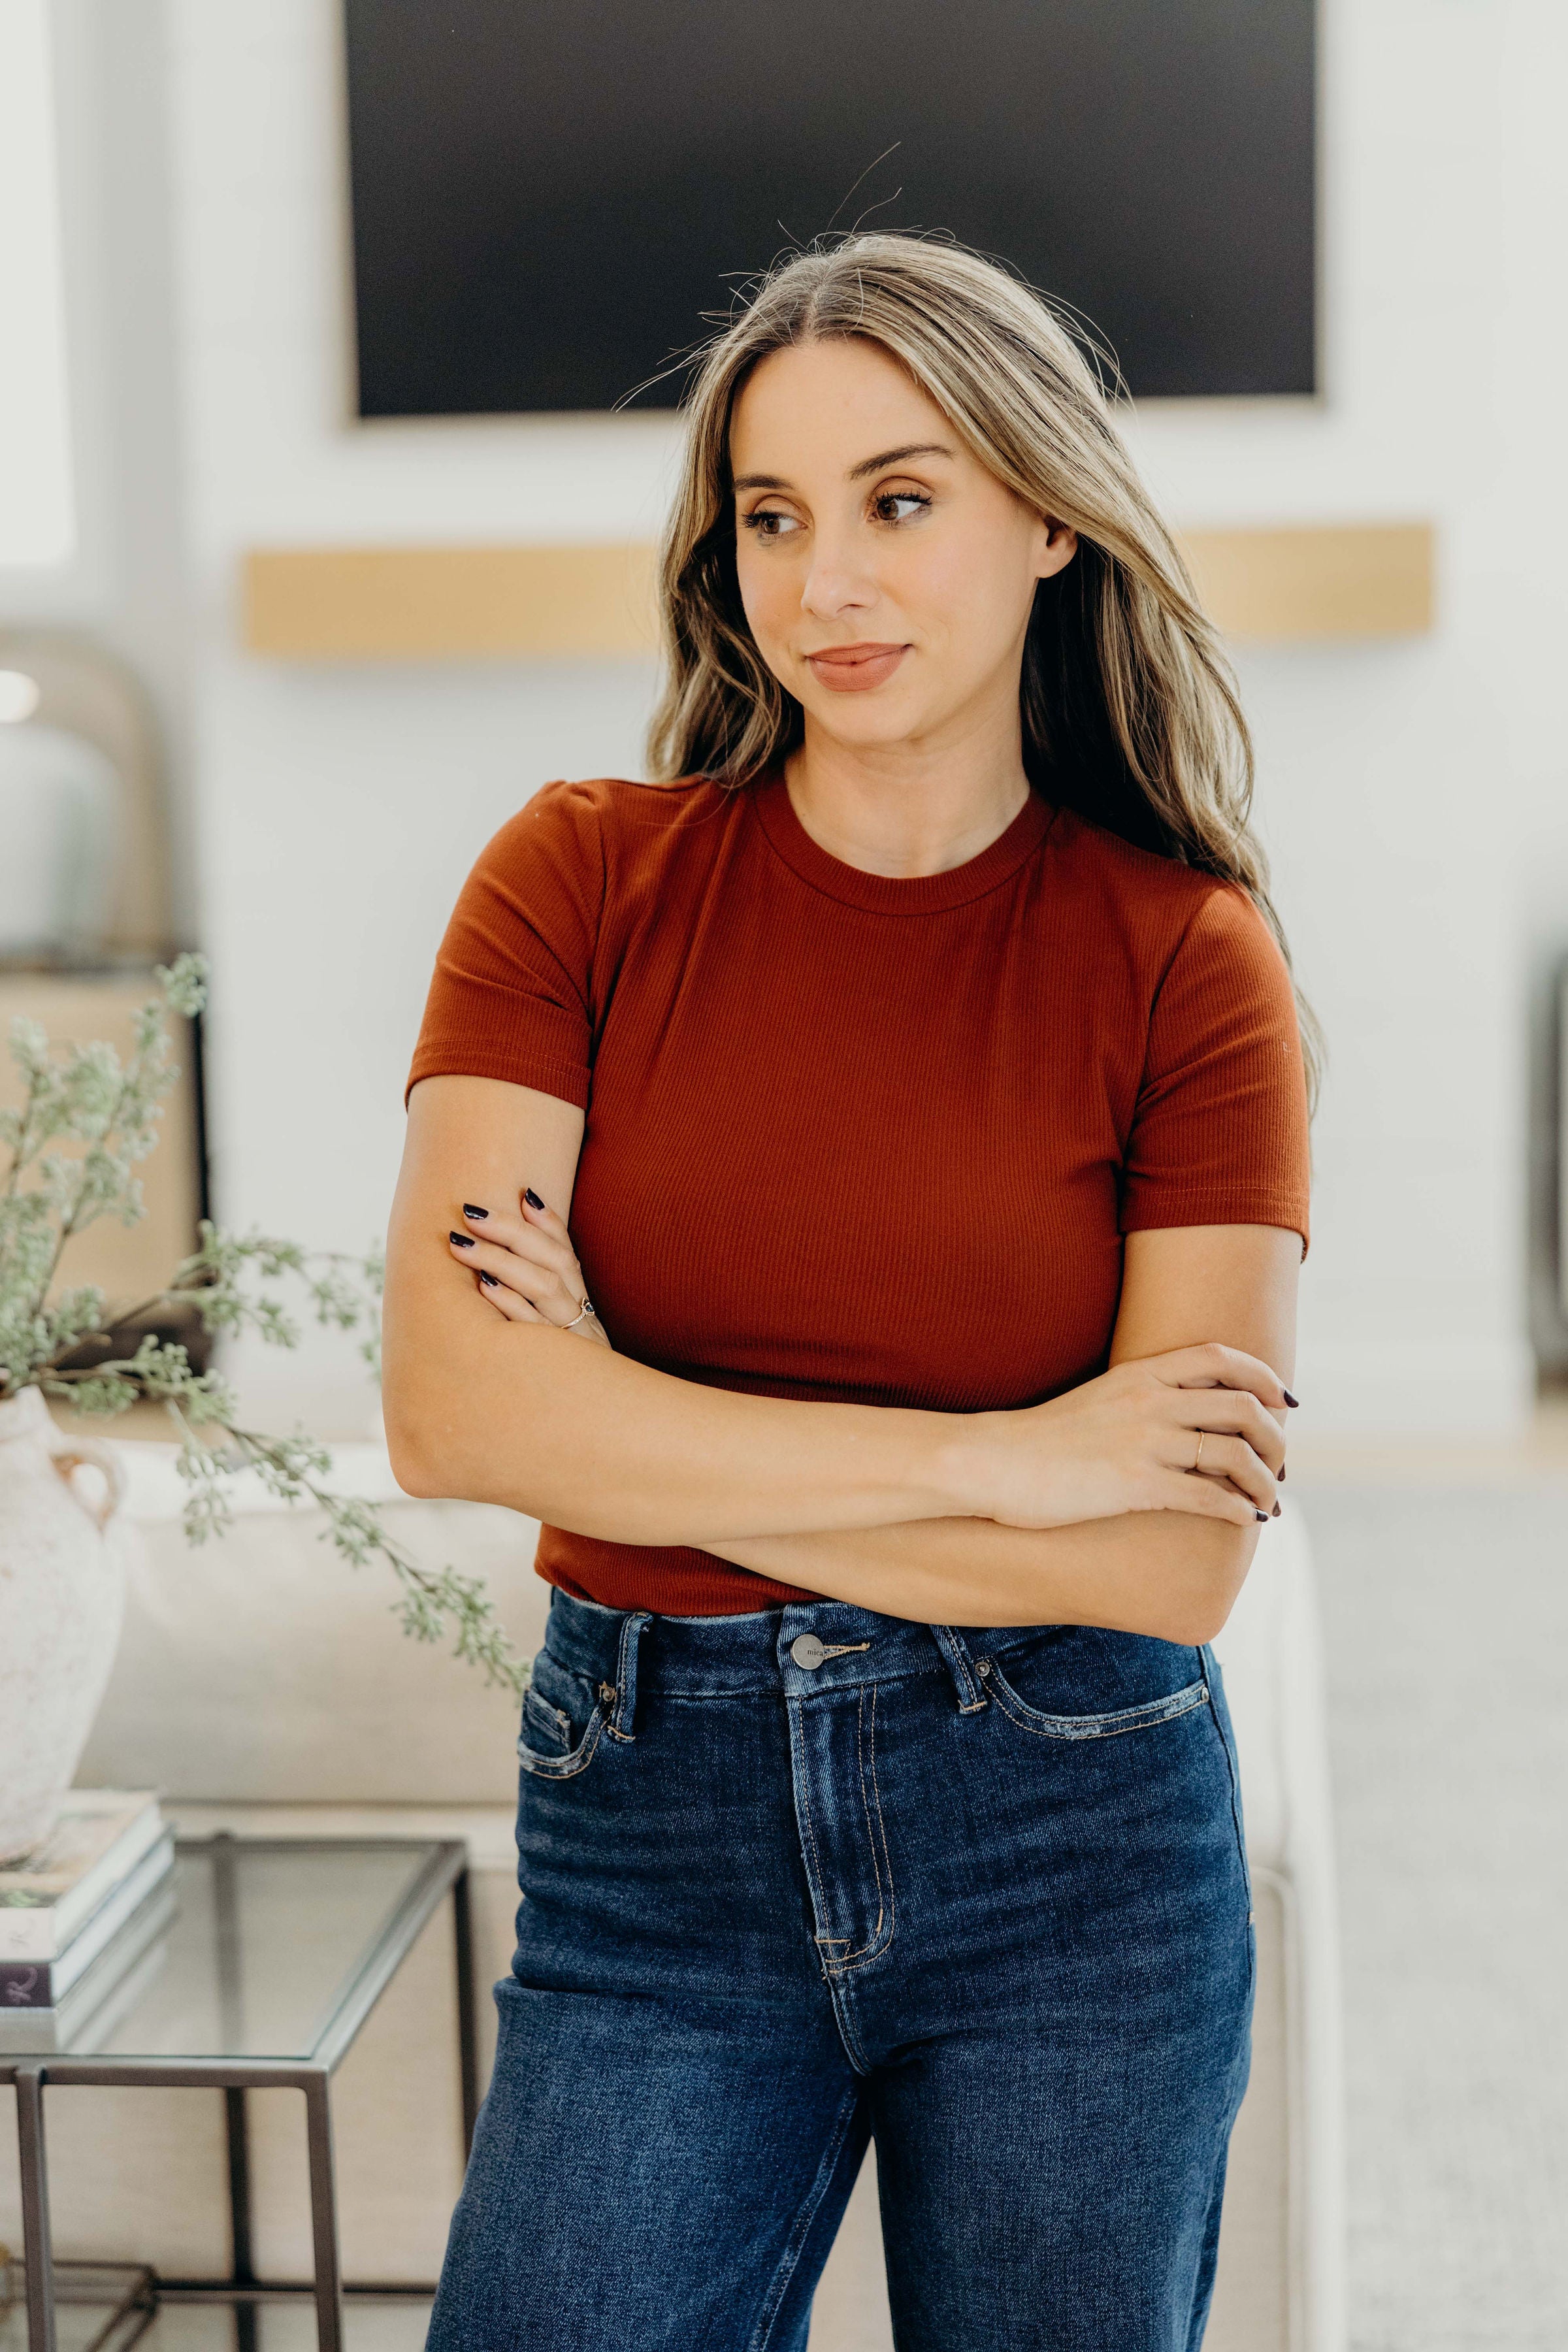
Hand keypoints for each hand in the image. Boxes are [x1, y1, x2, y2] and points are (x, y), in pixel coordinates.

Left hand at [445, 1188, 610, 1347]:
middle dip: (512, 1232)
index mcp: (579, 1299)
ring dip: (502, 1260)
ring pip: (543, 1287)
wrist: (595, 1426)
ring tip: (463, 1243)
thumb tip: (516, 1232)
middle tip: (470, 1213)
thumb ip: (537, 1284)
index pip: (566, 1251)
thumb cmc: (560, 1360)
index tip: (522, 1193)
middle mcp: (580, 1312)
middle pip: (555, 1261)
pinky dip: (511, 1303)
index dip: (548, 1222)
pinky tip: (483, 1286)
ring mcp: (570, 1336)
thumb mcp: (556, 1324)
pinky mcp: (555, 1363)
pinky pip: (533, 1328)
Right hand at [952, 1344, 1289, 1529]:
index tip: (1284, 1402)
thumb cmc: (1043, 1438)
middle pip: (1242, 1406)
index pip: (1222, 1357)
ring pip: (1235, 1453)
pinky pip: (1209, 1496)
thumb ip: (1143, 1398)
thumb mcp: (1100, 1399)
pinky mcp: (1135, 1485)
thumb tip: (1186, 1416)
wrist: (992, 1463)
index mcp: (1141, 1373)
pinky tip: (1246, 1519)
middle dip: (1276, 1437)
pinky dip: (1240, 1509)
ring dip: (1265, 1479)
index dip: (1264, 1376)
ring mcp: (1144, 1442)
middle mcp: (1150, 1401)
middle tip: (1280, 1463)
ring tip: (1269, 1499)